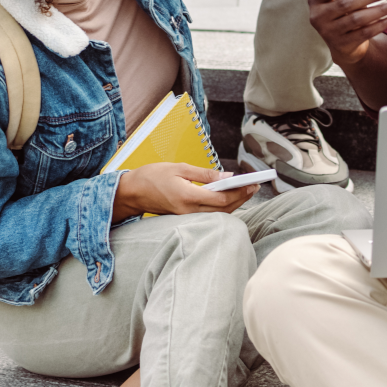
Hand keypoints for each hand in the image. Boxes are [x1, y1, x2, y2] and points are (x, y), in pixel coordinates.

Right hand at [112, 163, 252, 222]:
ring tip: (246, 191)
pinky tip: (229, 199)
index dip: (239, 192)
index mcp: (187, 196)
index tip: (251, 183)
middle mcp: (188, 211)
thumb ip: (205, 174)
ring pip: (217, 215)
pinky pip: (209, 216)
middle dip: (241, 198)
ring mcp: (186, 217)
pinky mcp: (184, 218)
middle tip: (254, 187)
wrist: (132, 192)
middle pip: (223, 209)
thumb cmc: (153, 176)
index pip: (220, 199)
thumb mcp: (180, 168)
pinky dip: (222, 208)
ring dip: (234, 204)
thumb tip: (227, 177)